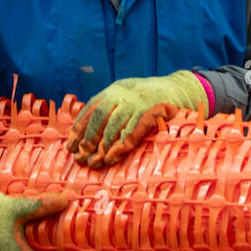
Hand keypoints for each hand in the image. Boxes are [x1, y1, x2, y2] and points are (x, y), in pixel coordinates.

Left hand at [66, 70, 207, 167]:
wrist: (179, 89)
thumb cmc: (149, 100)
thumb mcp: (127, 99)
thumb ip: (110, 112)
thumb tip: (85, 136)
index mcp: (114, 90)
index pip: (91, 109)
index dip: (79, 128)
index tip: (71, 146)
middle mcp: (124, 93)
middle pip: (99, 117)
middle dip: (88, 139)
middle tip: (81, 158)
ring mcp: (138, 102)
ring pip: (114, 125)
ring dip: (102, 146)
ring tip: (94, 162)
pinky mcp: (153, 112)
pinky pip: (133, 131)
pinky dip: (121, 146)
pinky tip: (112, 158)